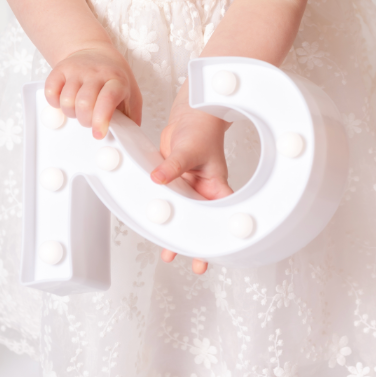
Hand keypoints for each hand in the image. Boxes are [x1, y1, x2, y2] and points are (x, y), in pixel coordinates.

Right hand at [45, 46, 142, 137]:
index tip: (98, 134)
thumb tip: (128, 140)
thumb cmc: (114, 78)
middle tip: (90, 120)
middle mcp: (96, 73)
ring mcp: (77, 70)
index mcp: (117, 80)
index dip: (101, 119)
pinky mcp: (60, 69)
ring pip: (67, 100)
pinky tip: (64, 101)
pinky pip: (50, 91)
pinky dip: (54, 102)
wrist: (95, 52)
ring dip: (71, 112)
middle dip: (85, 120)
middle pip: (84, 103)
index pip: (108, 99)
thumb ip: (131, 118)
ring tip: (78, 109)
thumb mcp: (131, 95)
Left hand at [152, 96, 232, 273]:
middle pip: (201, 221)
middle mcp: (203, 189)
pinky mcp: (173, 179)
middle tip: (197, 265)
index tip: (214, 253)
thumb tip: (158, 179)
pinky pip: (168, 199)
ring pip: (182, 213)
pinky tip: (154, 223)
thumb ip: (173, 167)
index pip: (221, 215)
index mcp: (216, 185)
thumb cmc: (201, 128)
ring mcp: (188, 185)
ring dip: (175, 230)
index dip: (219, 235)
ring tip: (168, 253)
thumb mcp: (188, 149)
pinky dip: (162, 210)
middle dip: (197, 242)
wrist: (190, 111)